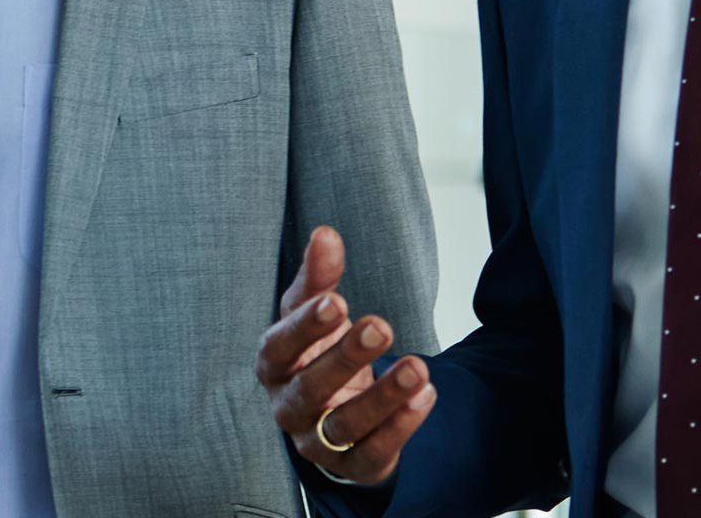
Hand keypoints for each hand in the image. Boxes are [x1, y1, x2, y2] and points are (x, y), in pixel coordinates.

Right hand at [255, 224, 434, 486]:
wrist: (333, 410)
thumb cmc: (317, 352)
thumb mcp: (315, 313)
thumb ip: (319, 277)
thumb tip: (326, 234)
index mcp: (273, 364)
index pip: (278, 347)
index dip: (304, 328)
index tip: (337, 302)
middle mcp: (287, 406)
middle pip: (309, 388)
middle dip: (345, 358)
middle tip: (380, 326)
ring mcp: (316, 442)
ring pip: (343, 426)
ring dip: (382, 398)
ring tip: (418, 367)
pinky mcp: (350, 466)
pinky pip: (372, 453)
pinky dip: (400, 427)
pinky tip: (426, 396)